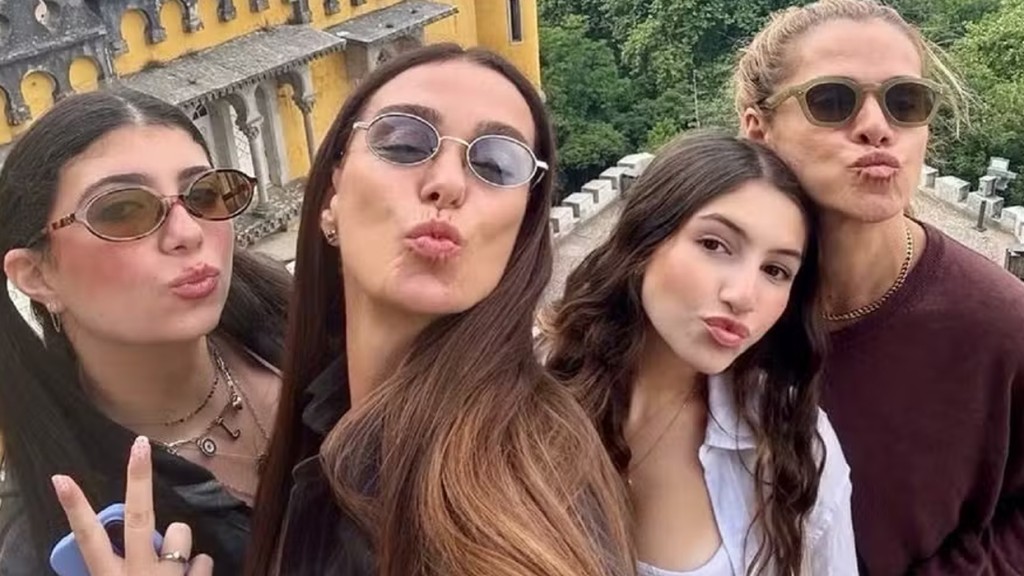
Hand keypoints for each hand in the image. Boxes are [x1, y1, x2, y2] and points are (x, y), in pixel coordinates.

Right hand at [52, 436, 213, 574]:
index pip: (88, 538)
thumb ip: (122, 567)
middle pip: (138, 517)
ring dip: (180, 543)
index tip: (61, 477)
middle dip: (138, 479)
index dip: (75, 507)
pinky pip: (203, 560)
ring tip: (177, 568)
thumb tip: (136, 546)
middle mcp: (137, 574)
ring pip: (179, 533)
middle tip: (139, 445)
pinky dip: (199, 568)